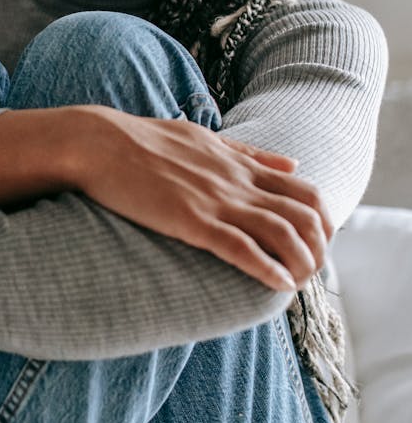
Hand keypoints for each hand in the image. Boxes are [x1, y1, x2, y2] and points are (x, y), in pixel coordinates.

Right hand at [70, 107, 332, 291]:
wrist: (100, 143)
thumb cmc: (144, 140)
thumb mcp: (205, 137)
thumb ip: (249, 153)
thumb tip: (292, 161)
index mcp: (240, 163)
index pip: (304, 190)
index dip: (322, 221)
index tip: (318, 243)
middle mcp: (236, 181)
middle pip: (303, 214)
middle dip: (319, 247)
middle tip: (313, 270)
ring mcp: (216, 201)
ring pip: (281, 232)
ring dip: (301, 262)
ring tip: (301, 284)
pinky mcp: (192, 220)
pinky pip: (241, 247)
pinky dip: (267, 268)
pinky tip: (280, 285)